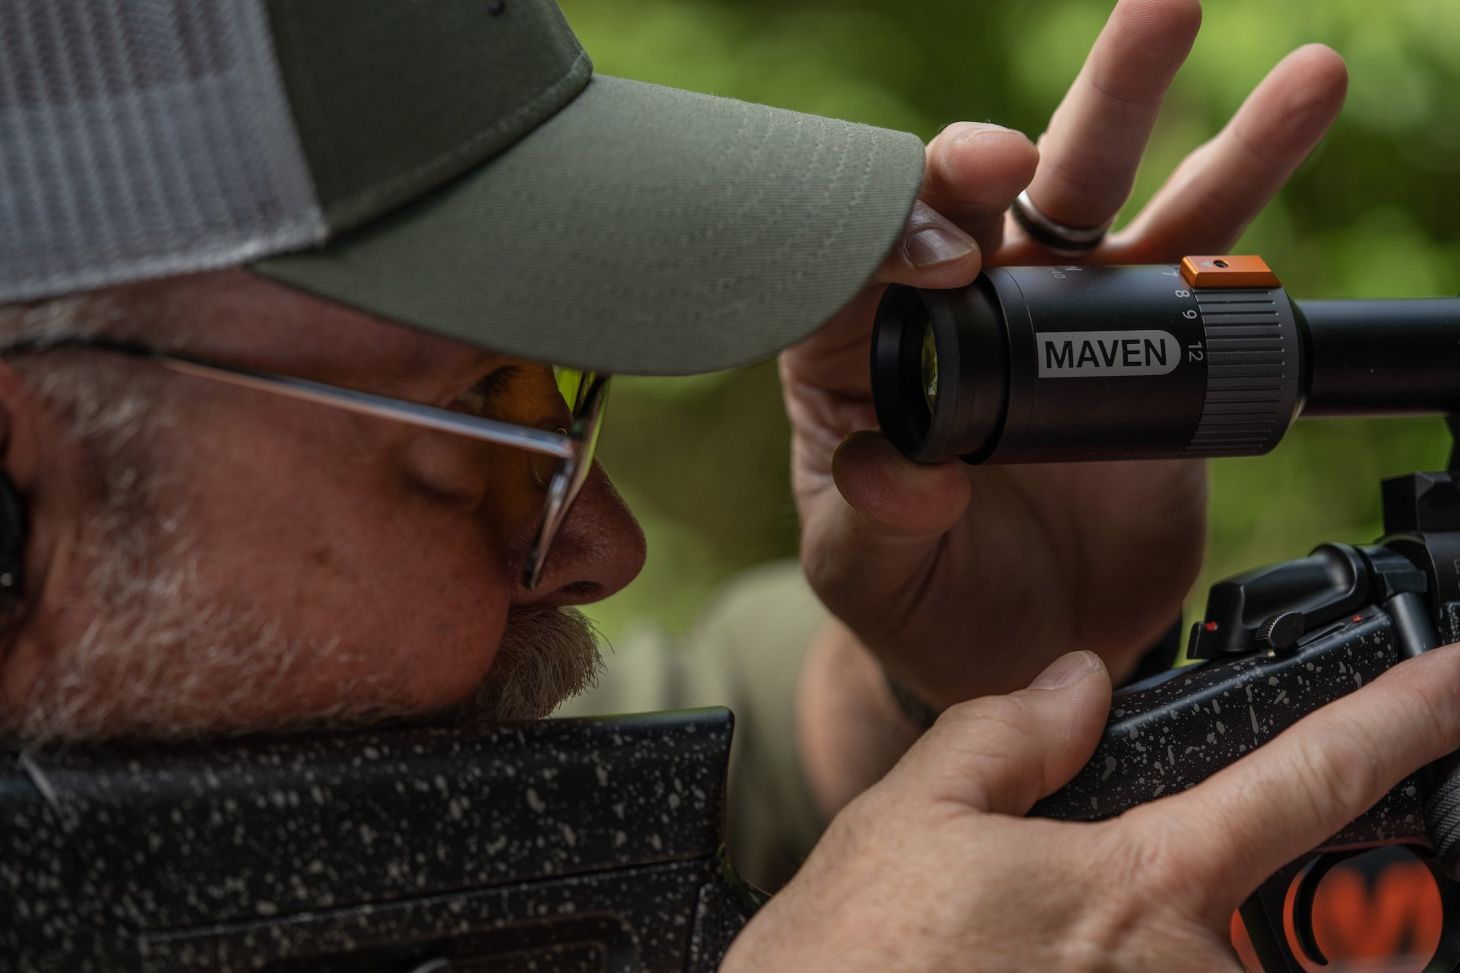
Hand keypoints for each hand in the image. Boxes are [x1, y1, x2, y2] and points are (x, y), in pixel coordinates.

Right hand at [727, 645, 1459, 971]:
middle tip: (1140, 900)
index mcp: (1137, 882)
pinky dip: (1184, 969)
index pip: (1306, 776)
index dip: (1400, 715)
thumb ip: (1009, 732)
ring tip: (1043, 943)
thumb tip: (1081, 677)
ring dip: (1208, 949)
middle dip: (1307, 895)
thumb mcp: (906, 818)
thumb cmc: (843, 970)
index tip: (1457, 679)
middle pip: (1314, 918)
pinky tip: (1049, 963)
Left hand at [782, 0, 1348, 704]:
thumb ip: (874, 526)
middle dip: (985, 152)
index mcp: (852, 357)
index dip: (885, 251)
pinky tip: (1290, 105)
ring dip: (1127, 96)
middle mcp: (949, 310)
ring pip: (1085, 187)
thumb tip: (915, 476)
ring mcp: (1050, 312)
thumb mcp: (869, 577)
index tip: (938, 271)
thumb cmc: (925, 599)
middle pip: (960, 201)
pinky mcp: (1144, 333)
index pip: (851, 267)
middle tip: (1012, 144)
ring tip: (1174, 8)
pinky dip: (1244, 174)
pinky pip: (1196, 249)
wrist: (1028, 639)